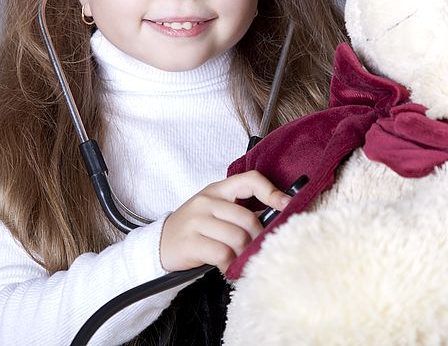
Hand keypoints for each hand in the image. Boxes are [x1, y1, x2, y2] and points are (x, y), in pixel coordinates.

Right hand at [160, 170, 290, 272]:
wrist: (161, 243)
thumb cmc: (196, 229)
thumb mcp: (215, 211)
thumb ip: (240, 211)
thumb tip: (277, 218)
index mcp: (217, 190)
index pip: (249, 180)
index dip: (271, 192)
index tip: (287, 206)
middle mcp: (206, 201)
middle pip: (246, 218)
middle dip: (257, 238)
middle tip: (258, 249)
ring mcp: (196, 220)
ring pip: (237, 237)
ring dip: (245, 253)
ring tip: (242, 259)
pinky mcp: (190, 242)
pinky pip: (222, 254)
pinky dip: (230, 264)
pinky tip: (228, 266)